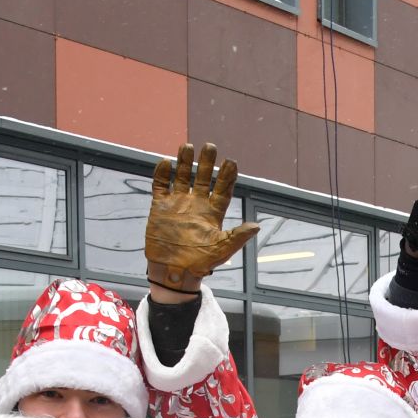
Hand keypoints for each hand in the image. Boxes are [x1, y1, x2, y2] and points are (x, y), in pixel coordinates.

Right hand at [146, 142, 259, 295]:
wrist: (174, 271)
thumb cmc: (201, 263)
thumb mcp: (222, 249)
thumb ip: (238, 236)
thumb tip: (256, 226)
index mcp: (213, 212)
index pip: (222, 189)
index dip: (227, 176)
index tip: (231, 162)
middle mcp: (196, 204)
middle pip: (203, 178)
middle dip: (206, 162)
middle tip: (210, 146)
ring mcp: (178, 204)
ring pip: (182, 177)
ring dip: (184, 162)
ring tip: (187, 146)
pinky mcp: (160, 207)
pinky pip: (161, 186)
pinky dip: (162, 174)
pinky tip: (166, 162)